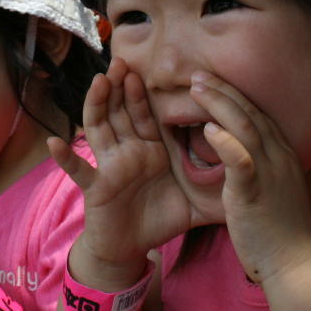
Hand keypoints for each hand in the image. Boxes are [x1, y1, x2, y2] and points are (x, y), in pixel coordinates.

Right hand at [49, 57, 201, 287]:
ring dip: (96, 106)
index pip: (145, 114)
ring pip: (100, 130)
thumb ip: (220, 189)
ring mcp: (108, 167)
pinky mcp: (96, 188)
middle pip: (120, 112)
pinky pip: (79, 171)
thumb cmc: (159, 220)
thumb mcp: (194, 202)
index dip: (143, 92)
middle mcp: (126, 152)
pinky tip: (55, 143)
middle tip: (121, 60)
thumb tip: (254, 180)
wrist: (131, 249)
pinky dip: (66, 158)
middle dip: (119, 87)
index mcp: (149, 149)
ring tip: (98, 83)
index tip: (146, 66)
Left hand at [189, 71, 310, 284]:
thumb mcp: (272, 189)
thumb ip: (257, 167)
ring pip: (245, 128)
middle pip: (250, 113)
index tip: (211, 80)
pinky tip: (208, 129)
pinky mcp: (256, 193)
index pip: (258, 114)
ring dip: (219, 104)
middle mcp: (280, 157)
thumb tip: (238, 152)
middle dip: (223, 90)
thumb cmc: (278, 230)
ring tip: (196, 89)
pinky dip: (226, 143)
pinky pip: (242, 162)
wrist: (294, 262)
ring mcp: (270, 173)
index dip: (234, 94)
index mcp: (283, 155)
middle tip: (197, 75)